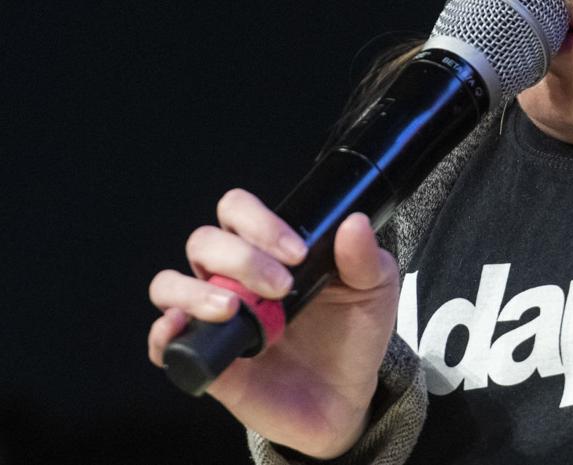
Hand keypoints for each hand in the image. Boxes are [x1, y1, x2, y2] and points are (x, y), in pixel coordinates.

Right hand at [147, 192, 399, 457]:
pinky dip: (162, 333)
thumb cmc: (353, 334)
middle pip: (203, 241)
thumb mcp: (374, 289)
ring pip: (169, 284)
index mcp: (269, 251)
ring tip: (233, 308)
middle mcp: (233, 277)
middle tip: (280, 286)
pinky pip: (161, 341)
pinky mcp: (204, 358)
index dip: (259, 223)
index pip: (238, 211)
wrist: (347, 397)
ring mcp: (214, 316)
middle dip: (239, 257)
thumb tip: (353, 223)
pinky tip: (183, 329)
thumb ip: (365, 257)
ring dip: (194, 290)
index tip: (296, 252)